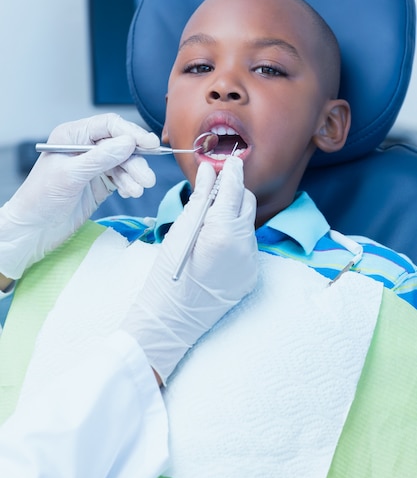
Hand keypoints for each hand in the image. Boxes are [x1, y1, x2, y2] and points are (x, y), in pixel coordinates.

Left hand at [0, 114, 158, 278]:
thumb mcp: (71, 175)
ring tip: (137, 190)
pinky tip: (129, 193)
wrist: (33, 230)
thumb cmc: (40, 199)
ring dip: (134, 176)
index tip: (150, 145)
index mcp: (73, 136)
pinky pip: (121, 178)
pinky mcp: (100, 183)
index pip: (109, 126)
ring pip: (124, 163)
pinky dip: (128, 185)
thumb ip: (101, 157)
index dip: (131, 133)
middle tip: (146, 178)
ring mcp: (93, 165)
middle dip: (135, 161)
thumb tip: (129, 143)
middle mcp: (85, 147)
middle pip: (121, 145)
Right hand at [122, 156, 257, 383]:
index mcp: (224, 232)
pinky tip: (216, 243)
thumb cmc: (168, 273)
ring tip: (210, 219)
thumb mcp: (181, 230)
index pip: (234, 189)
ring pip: (248, 224)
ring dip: (233, 215)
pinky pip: (248, 245)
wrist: (172, 319)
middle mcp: (245, 246)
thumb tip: (209, 171)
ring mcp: (251, 262)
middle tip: (214, 188)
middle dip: (234, 192)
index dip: (231, 171)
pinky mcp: (252, 274)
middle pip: (247, 203)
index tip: (228, 159)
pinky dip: (235, 236)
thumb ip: (200, 198)